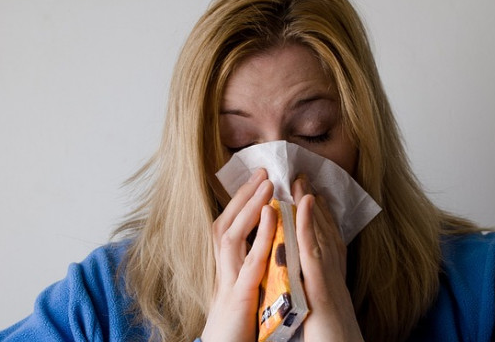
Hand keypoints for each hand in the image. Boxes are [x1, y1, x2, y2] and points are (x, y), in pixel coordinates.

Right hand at [202, 169, 276, 341]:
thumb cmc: (236, 324)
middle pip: (226, 223)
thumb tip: (260, 243)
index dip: (240, 202)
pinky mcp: (239, 296)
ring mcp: (227, 281)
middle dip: (243, 195)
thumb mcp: (241, 289)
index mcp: (224, 267)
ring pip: (232, 235)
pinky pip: (250, 261)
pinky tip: (273, 215)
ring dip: (248, 207)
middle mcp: (221, 269)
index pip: (228, 226)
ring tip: (266, 183)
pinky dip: (261, 235)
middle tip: (262, 170)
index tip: (257, 180)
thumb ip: (247, 265)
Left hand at [292, 175, 364, 341]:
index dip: (318, 215)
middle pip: (324, 229)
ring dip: (310, 203)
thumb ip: (317, 285)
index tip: (310, 193)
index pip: (324, 238)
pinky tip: (306, 202)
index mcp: (330, 275)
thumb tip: (309, 276)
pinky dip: (310, 222)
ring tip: (301, 179)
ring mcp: (328, 274)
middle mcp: (333, 270)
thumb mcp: (323, 303)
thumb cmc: (331, 334)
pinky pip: (313, 247)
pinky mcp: (321, 283)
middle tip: (304, 177)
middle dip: (313, 202)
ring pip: (320, 231)